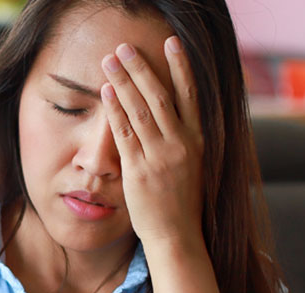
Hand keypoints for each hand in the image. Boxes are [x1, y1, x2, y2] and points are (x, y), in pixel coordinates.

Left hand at [100, 36, 203, 246]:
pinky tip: (105, 92)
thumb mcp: (192, 166)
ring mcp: (160, 157)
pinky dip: (114, 110)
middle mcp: (181, 144)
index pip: (191, 95)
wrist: (176, 236)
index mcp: (198, 141)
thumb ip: (183, 140)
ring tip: (110, 61)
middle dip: (142, 68)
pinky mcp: (139, 171)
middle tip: (126, 47)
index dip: (181, 67)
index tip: (172, 43)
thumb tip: (173, 118)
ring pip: (140, 110)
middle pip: (160, 96)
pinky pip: (125, 133)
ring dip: (123, 82)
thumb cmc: (181, 203)